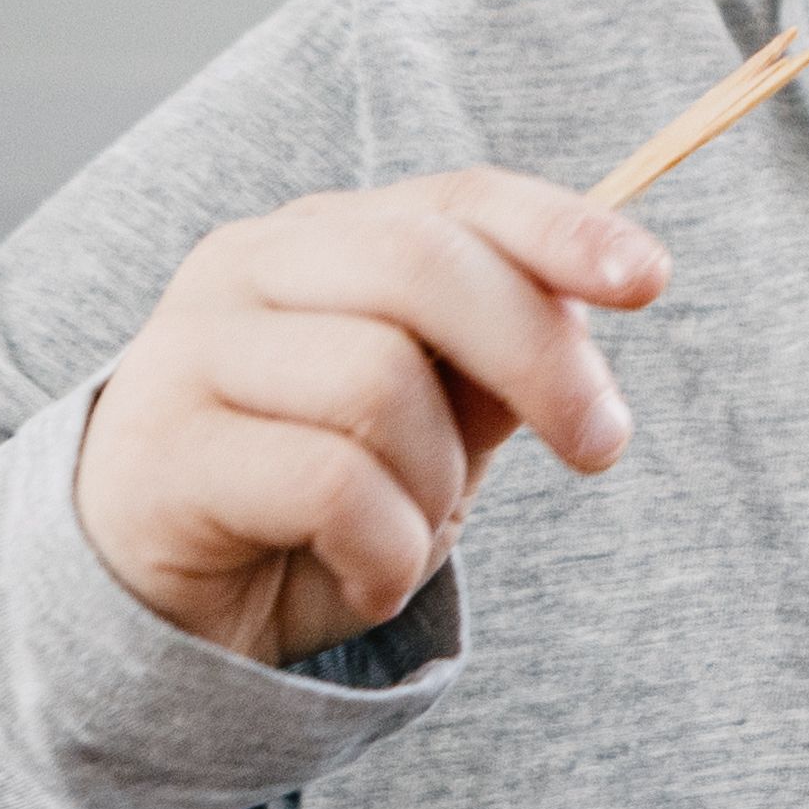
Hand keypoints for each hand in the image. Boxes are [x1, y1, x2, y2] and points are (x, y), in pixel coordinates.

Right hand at [70, 173, 667, 665]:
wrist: (158, 610)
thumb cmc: (306, 499)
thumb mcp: (428, 426)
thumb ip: (494, 363)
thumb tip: (588, 308)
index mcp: (322, 238)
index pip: (456, 198)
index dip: (561, 229)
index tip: (650, 280)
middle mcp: (248, 269)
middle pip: (423, 268)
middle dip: (538, 357)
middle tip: (600, 445)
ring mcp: (192, 352)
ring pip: (379, 382)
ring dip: (437, 486)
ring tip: (410, 534)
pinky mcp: (164, 453)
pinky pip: (330, 485)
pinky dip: (384, 551)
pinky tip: (365, 576)